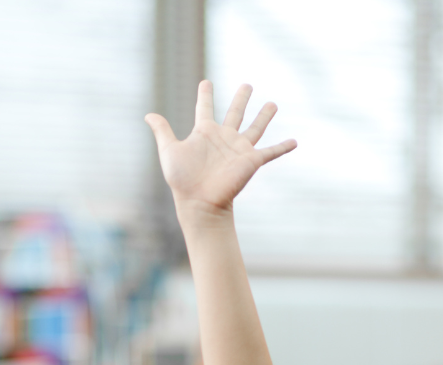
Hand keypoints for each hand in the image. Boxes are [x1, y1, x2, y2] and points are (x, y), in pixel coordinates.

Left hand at [145, 81, 295, 219]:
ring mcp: (239, 149)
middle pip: (234, 112)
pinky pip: (270, 152)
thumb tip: (148, 114)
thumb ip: (162, 131)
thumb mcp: (169, 150)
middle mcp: (223, 138)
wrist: (199, 203)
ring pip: (255, 127)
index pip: (204, 108)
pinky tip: (294, 142)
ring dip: (264, 115)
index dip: (205, 95)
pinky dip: (283, 147)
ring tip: (272, 103)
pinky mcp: (251, 161)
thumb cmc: (182, 180)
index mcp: (205, 133)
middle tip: (247, 84)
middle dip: (241, 98)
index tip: (206, 82)